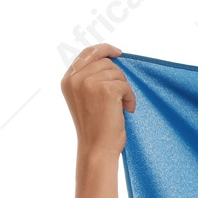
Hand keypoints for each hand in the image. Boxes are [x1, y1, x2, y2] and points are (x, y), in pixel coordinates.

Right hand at [61, 43, 135, 157]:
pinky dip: (130, 98)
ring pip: (118, 73)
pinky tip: (126, 110)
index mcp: (68, 80)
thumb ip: (89, 79)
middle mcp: (76, 79)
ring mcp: (89, 82)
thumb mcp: (84, 99)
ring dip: (124, 90)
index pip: (87, 53)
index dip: (104, 49)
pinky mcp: (105, 89)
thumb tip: (110, 60)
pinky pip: (125, 85)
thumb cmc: (95, 128)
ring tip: (121, 106)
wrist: (97, 147)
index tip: (117, 52)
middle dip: (118, 78)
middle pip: (106, 62)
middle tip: (120, 97)